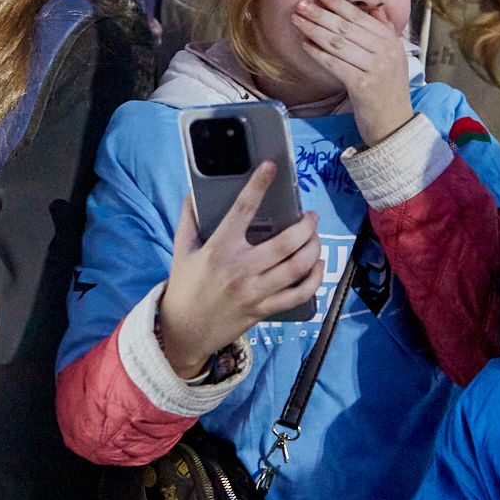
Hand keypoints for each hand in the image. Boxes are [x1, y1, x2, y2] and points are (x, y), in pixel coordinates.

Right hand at [157, 164, 322, 376]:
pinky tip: (317, 266)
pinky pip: (297, 294)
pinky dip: (314, 279)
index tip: (270, 168)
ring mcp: (254, 292)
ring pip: (296, 267)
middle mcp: (240, 269)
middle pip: (286, 243)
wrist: (183, 330)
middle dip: (306, 225)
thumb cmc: (184, 286)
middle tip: (311, 216)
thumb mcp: (182, 250)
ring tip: (315, 237)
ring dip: (313, 248)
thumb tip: (193, 193)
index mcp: (219, 249)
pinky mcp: (263, 309)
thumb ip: (189, 220)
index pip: (242, 210)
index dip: (258, 186)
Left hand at [293, 0, 413, 147]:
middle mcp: (386, 51)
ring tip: (297, 20)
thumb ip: (383, 30)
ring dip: (314, 29)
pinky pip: (334, 63)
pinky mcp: (362, 85)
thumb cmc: (387, 90)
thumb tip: (370, 6)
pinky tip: (305, 44)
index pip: (361, 17)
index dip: (339, 3)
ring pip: (338, 43)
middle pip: (346, 27)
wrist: (395, 124)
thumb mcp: (392, 56)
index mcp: (392, 41)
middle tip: (301, 4)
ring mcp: (375, 68)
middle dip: (321, 14)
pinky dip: (317, 52)